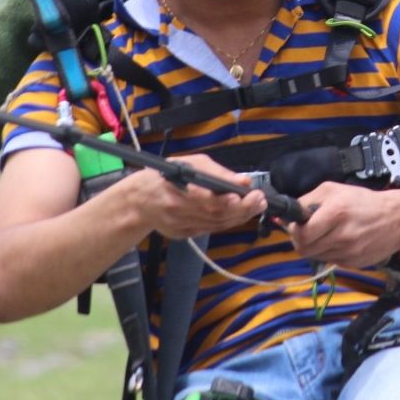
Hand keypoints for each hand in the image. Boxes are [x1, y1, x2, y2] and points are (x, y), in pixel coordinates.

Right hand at [123, 156, 266, 239]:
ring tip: (256, 205)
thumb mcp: (190, 164)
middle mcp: (178, 212)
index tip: (246, 194)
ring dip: (239, 216)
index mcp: (175, 191)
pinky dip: (227, 222)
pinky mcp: (184, 235)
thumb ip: (217, 172)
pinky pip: (211, 229)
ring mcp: (181, 227)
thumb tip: (243, 181)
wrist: (139, 201)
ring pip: (216, 225)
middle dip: (242, 208)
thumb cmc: (166, 176)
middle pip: (216, 215)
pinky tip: (239, 213)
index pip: (206, 200)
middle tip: (260, 200)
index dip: (228, 201)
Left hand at [286, 182, 399, 268]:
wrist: (397, 218)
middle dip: (300, 240)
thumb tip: (285, 216)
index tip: (294, 225)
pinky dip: (329, 252)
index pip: (301, 234)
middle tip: (306, 231)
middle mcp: (342, 235)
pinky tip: (339, 241)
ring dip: (315, 247)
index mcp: (335, 213)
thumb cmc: (363, 201)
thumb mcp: (333, 190)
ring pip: (316, 257)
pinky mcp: (354, 264)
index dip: (293, 231)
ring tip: (325, 234)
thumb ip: (307, 201)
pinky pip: (330, 261)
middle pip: (305, 249)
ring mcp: (348, 252)